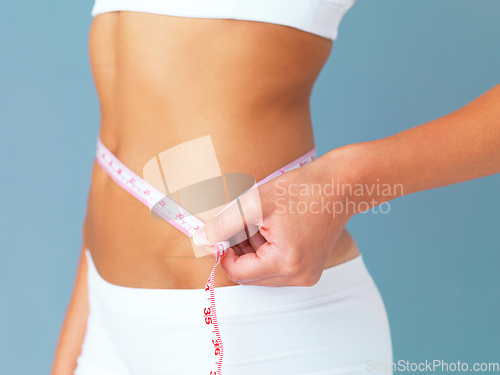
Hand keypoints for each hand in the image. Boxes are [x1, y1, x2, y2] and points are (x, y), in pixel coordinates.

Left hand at [193, 151, 358, 285]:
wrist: (340, 185)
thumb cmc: (302, 189)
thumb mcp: (255, 203)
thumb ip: (223, 224)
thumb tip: (200, 239)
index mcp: (286, 262)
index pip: (238, 272)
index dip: (224, 252)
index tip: (222, 231)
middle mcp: (299, 276)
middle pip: (250, 275)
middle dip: (240, 250)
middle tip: (245, 222)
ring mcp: (307, 275)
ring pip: (262, 273)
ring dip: (253, 250)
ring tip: (261, 222)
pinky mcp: (310, 269)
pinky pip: (277, 268)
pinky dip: (268, 251)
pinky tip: (273, 228)